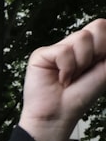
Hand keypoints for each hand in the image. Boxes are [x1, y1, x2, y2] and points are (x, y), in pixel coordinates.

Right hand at [19, 20, 105, 140]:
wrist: (60, 114)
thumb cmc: (81, 95)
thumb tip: (105, 29)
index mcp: (91, 46)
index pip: (103, 27)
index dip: (105, 45)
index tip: (99, 64)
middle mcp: (74, 44)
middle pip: (97, 26)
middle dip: (96, 52)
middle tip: (85, 70)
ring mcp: (58, 48)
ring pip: (81, 37)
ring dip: (80, 63)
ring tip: (71, 77)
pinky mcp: (41, 55)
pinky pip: (63, 51)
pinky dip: (66, 68)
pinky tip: (60, 79)